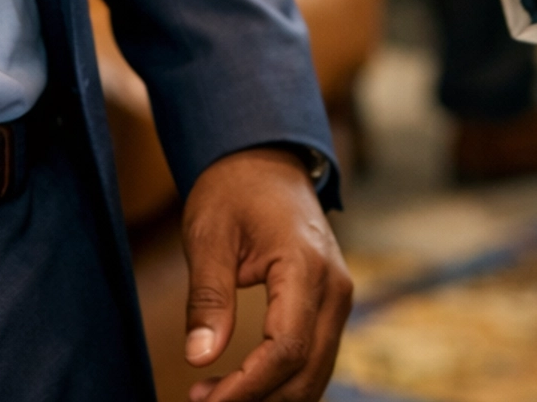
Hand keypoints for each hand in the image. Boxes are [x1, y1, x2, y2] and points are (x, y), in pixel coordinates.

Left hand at [181, 147, 350, 401]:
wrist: (265, 158)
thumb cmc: (234, 188)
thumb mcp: (209, 234)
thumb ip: (208, 297)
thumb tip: (199, 358)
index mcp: (305, 266)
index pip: (286, 349)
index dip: (246, 387)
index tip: (203, 401)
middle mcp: (334, 287)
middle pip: (306, 372)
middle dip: (257, 399)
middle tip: (201, 401)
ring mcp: (337, 296)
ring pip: (314, 373)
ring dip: (270, 396)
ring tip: (214, 395)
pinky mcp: (330, 303)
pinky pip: (314, 357)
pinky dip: (282, 380)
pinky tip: (241, 383)